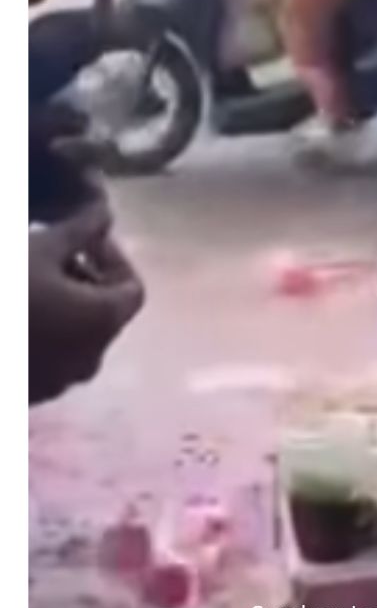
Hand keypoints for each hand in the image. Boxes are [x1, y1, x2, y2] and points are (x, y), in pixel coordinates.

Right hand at [30, 200, 144, 404]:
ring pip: (76, 336)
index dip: (113, 258)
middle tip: (55, 253)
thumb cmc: (5, 291)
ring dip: (64, 305)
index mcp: (104, 321)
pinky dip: (45, 332)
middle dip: (86, 278)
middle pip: (104, 313)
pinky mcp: (29, 396)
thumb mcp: (40, 248)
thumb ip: (81, 229)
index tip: (85, 240)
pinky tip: (18, 310)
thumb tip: (104, 211)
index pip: (132, 288)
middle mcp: (90, 358)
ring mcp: (58, 383)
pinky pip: (50, 359)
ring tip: (31, 278)